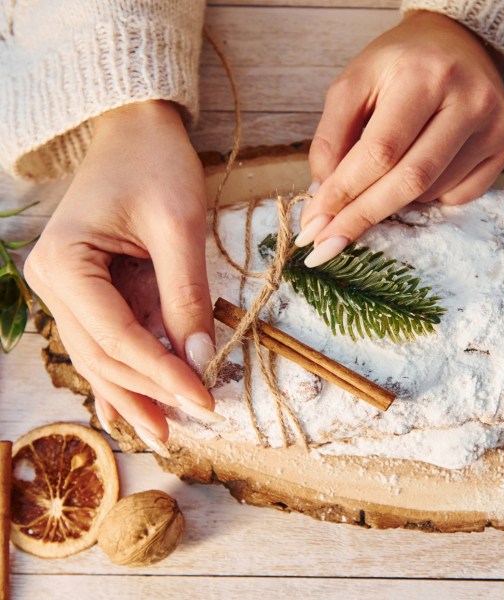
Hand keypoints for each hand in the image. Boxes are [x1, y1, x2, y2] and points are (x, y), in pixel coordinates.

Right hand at [24, 101, 221, 452]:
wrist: (136, 130)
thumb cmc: (156, 164)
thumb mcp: (179, 226)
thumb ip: (187, 295)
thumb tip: (200, 359)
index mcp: (64, 262)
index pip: (117, 336)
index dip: (162, 373)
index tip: (205, 398)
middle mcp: (54, 281)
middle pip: (103, 354)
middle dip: (149, 392)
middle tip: (190, 424)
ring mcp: (67, 288)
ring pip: (102, 355)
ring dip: (136, 392)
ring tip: (166, 430)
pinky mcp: (90, 289)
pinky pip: (107, 339)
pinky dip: (126, 372)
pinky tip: (133, 411)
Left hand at [297, 10, 503, 265]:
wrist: (457, 41)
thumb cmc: (399, 65)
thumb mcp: (354, 84)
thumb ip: (331, 138)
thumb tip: (324, 198)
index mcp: (423, 75)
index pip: (380, 151)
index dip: (344, 193)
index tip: (315, 226)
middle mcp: (468, 99)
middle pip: (410, 180)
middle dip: (363, 216)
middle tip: (328, 244)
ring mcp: (494, 124)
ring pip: (432, 192)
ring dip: (394, 201)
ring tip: (379, 180)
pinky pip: (460, 195)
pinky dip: (429, 197)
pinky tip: (419, 171)